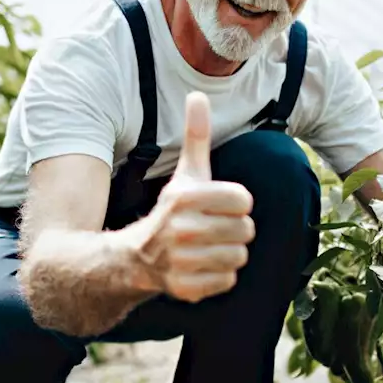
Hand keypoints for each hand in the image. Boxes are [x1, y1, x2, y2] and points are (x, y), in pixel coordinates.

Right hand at [126, 92, 254, 302]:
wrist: (136, 257)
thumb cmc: (171, 211)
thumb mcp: (185, 174)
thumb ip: (195, 136)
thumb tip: (198, 94)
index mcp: (184, 198)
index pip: (244, 201)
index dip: (237, 204)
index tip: (220, 206)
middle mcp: (181, 230)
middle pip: (245, 231)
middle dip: (234, 230)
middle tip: (213, 230)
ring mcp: (182, 261)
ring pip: (239, 257)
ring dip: (229, 254)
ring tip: (208, 248)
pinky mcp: (186, 288)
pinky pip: (228, 281)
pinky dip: (220, 277)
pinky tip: (202, 267)